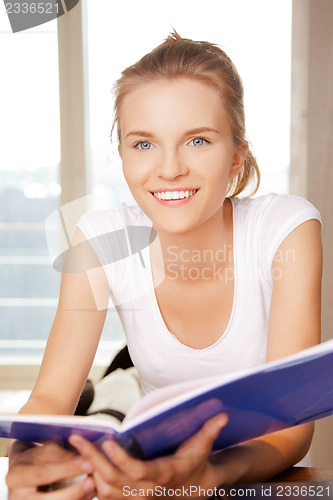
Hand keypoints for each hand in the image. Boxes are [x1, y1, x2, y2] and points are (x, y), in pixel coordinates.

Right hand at [6, 440, 95, 498]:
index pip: (44, 473)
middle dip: (73, 491)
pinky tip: (88, 495)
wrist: (24, 471)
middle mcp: (17, 496)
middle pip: (48, 499)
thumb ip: (62, 455)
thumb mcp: (45, 450)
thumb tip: (85, 458)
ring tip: (94, 488)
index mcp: (16, 476)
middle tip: (92, 482)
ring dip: (77, 499)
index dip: (67, 468)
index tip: (88, 462)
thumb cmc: (36, 457)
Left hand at [69, 412, 227, 498]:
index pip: (138, 471)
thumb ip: (209, 431)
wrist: (194, 490)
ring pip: (104, 490)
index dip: (121, 459)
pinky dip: (91, 481)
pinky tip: (82, 462)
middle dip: (93, 458)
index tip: (109, 440)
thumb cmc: (195, 463)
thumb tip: (222, 413)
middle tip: (77, 438)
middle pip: (113, 480)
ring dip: (89, 468)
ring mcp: (135, 499)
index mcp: (163, 476)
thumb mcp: (203, 447)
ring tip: (76, 447)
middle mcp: (147, 491)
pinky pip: (104, 495)